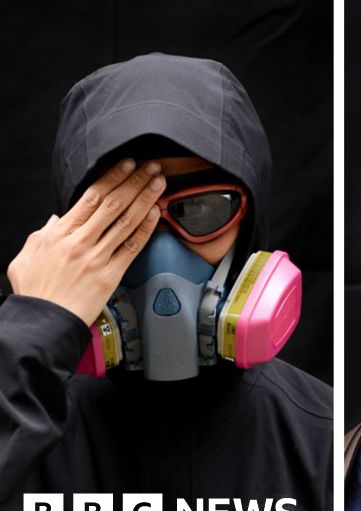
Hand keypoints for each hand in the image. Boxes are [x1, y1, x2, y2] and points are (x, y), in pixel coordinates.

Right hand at [7, 159, 165, 325]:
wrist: (45, 321)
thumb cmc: (35, 291)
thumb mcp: (26, 257)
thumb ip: (41, 235)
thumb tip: (55, 220)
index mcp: (59, 233)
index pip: (90, 197)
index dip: (112, 178)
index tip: (127, 165)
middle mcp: (80, 242)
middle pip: (113, 204)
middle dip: (134, 182)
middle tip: (151, 167)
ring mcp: (97, 258)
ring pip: (126, 221)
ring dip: (145, 199)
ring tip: (159, 183)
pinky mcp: (111, 275)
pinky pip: (132, 247)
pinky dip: (146, 229)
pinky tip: (156, 214)